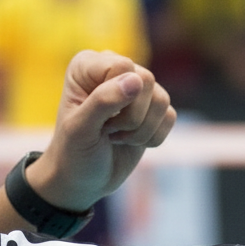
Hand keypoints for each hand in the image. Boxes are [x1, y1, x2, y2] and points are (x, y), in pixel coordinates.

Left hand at [26, 50, 176, 211]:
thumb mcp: (81, 129)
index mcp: (89, 66)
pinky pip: (170, 116)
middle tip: (107, 130)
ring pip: (162, 100)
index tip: (97, 118)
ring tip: (116, 137)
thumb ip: (103, 101)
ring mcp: (137, 89)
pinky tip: (130, 142)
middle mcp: (115, 71)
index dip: (117, 96)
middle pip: (146, 80)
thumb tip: (136, 80)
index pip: (123, 66)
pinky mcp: (154, 110)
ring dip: (141, 131)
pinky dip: (153, 138)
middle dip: (131, 117)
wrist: (84, 179)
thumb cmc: (74, 152)